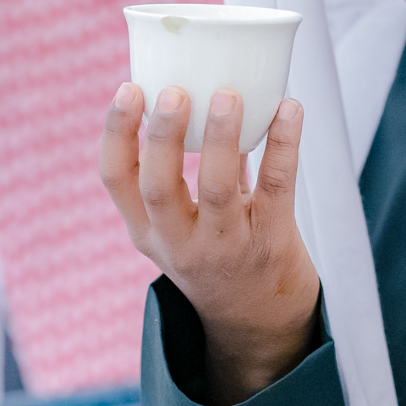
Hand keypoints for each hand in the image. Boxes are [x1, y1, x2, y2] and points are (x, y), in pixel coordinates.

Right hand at [100, 82, 319, 405]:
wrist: (259, 322)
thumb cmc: (217, 251)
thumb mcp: (180, 224)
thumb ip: (182, 169)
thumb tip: (195, 83)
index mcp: (147, 231)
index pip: (116, 180)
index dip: (117, 133)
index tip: (129, 88)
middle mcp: (179, 244)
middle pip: (159, 187)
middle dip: (163, 136)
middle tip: (174, 90)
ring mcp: (226, 247)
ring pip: (217, 190)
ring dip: (221, 137)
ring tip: (228, 93)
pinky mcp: (271, 244)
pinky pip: (275, 188)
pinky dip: (282, 144)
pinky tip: (290, 108)